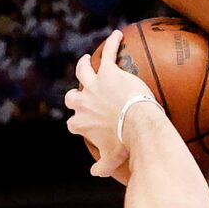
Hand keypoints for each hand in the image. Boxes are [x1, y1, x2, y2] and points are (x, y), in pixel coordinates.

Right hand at [62, 29, 158, 179]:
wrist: (136, 125)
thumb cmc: (125, 144)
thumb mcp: (112, 160)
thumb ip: (102, 166)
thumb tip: (95, 173)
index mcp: (80, 122)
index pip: (74, 123)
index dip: (78, 123)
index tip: (83, 124)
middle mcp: (82, 101)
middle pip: (72, 96)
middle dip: (75, 95)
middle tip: (81, 91)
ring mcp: (95, 85)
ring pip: (83, 70)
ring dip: (84, 64)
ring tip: (88, 59)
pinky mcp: (110, 72)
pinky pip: (110, 53)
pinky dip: (113, 43)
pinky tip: (118, 34)